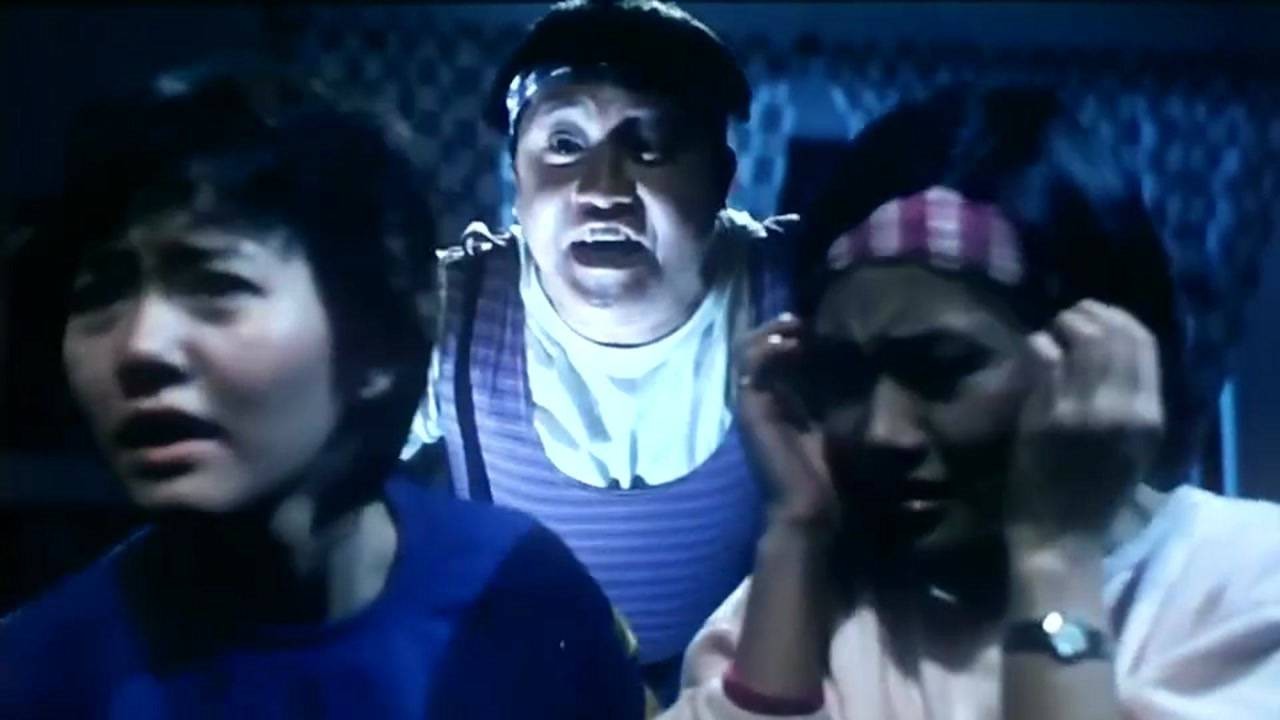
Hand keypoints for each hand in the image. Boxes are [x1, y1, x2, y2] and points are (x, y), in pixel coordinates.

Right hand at [736, 313, 838, 533]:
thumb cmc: (824, 472)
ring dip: (771, 332)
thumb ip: (824, 395)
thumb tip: (845, 362)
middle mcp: (757, 399)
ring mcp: (750, 403)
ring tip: (795, 328)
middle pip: (750, 346)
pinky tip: (792, 345)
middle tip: (799, 321)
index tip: (809, 325)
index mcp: (773, 401)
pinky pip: (751, 367)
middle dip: (774, 328)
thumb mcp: (829, 421)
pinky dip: (769, 349)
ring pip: (746, 350)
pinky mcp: (751, 409)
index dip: (783, 334)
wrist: (809, 506)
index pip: (765, 355)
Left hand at [1006, 300, 1163, 549]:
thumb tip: (1112, 349)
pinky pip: (1045, 358)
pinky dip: (1037, 345)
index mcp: (1150, 416)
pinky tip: (1031, 349)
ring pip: (1081, 340)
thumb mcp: (1131, 447)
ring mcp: (1086, 410)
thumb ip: (1130, 401)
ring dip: (1061, 326)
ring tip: (1050, 331)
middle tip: (1068, 317)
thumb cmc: (1092, 494)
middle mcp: (1125, 409)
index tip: (1097, 315)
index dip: (1119, 319)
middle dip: (1088, 314)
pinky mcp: (1049, 415)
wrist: (1061, 534)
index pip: (1145, 344)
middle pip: (1114, 335)